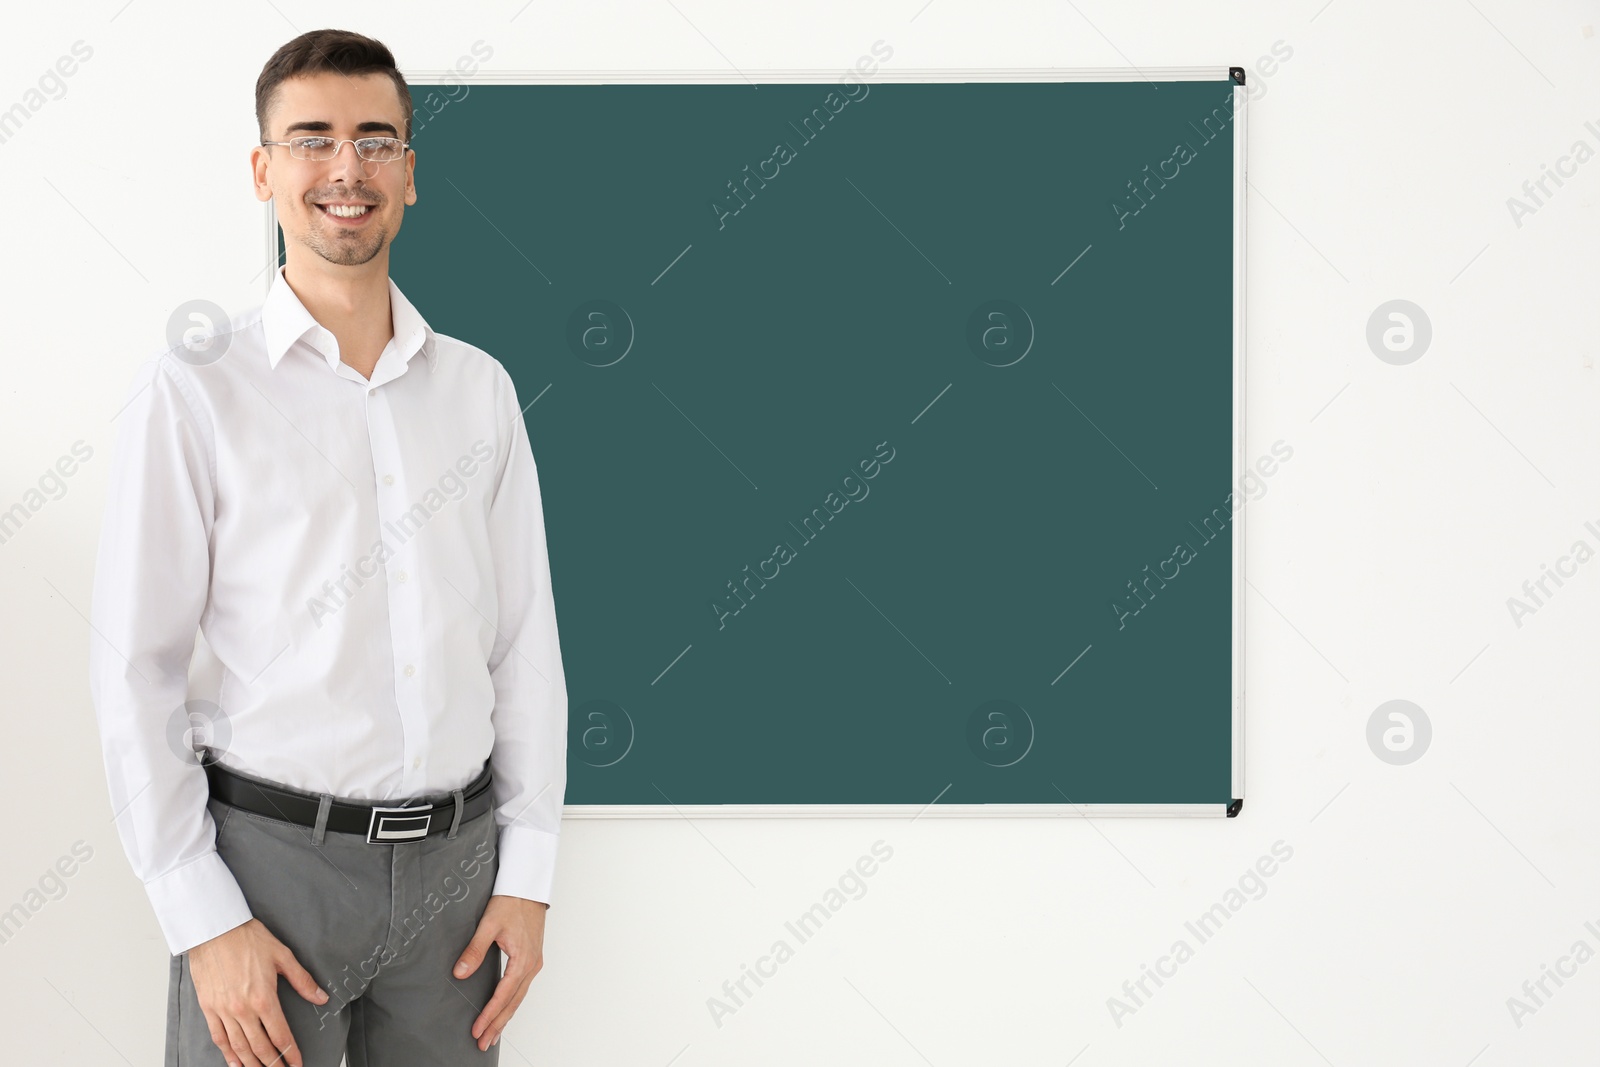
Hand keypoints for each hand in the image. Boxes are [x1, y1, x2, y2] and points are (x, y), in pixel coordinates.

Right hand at [187, 917, 328, 1066]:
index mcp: (263, 998)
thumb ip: (302, 980)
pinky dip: (228, 1054)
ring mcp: (223, 1011)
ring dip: (252, 1064)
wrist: (214, 929)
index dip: (290, 1053)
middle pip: (260, 1047)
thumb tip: (320, 998)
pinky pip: (219, 1038)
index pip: (280, 1035)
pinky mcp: (208, 1008)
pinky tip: (236, 1062)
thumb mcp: (282, 956)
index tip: (297, 1064)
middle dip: (273, 1064)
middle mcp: (242, 1010)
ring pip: (239, 1047)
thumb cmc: (247, 938)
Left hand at [453, 894, 547, 1050]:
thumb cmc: (512, 901)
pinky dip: (512, 1003)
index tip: (477, 1029)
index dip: (489, 1014)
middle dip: (498, 1024)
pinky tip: (504, 1010)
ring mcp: (534, 962)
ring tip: (493, 1034)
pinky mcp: (532, 958)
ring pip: (519, 997)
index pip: (503, 994)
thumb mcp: (489, 924)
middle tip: (484, 1042)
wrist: (528, 885)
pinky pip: (522, 988)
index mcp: (523, 959)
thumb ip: (474, 950)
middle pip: (514, 1002)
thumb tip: (460, 972)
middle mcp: (532, 964)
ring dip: (505, 1016)